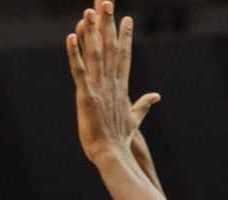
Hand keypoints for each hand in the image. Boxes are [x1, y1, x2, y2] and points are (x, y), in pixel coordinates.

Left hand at [68, 1, 160, 165]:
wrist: (113, 156)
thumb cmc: (120, 141)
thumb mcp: (134, 119)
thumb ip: (143, 105)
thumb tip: (157, 96)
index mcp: (121, 87)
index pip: (123, 55)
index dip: (124, 36)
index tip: (126, 18)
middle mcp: (111, 83)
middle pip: (109, 47)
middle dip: (108, 24)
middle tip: (107, 2)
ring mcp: (99, 88)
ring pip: (94, 53)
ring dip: (91, 31)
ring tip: (90, 11)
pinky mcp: (86, 95)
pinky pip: (79, 70)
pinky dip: (74, 53)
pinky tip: (70, 37)